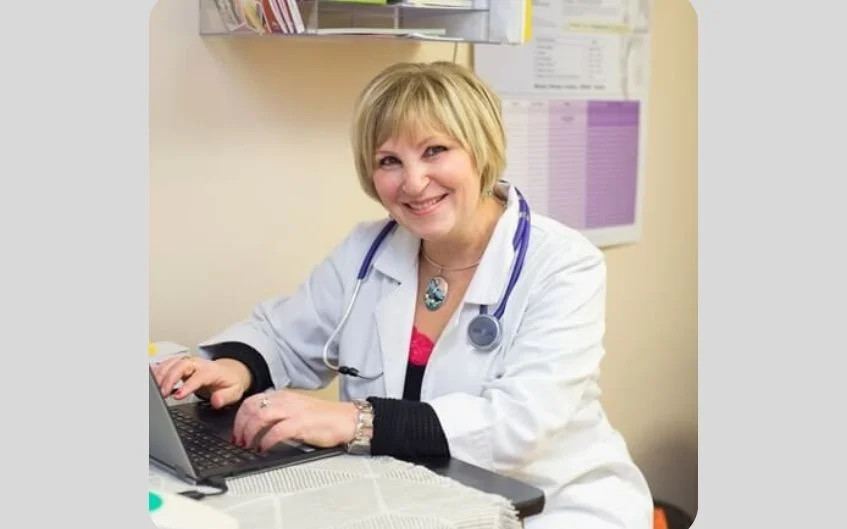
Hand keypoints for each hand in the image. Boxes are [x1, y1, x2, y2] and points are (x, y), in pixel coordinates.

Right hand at [151, 355, 251, 408]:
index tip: (177, 396)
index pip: (198, 376)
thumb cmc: (229, 382)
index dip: (187, 385)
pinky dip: (158, 370)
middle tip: (162, 393)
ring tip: (154, 389)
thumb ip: (226, 396)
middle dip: (169, 378)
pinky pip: (167, 364)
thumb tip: (216, 401)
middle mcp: (198, 364)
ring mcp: (188, 363)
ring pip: (172, 363)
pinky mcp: (180, 364)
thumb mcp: (234, 391)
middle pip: (181, 365)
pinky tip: (151, 379)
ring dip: (161, 374)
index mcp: (211, 370)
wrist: (229, 372)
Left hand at [232, 390, 357, 451]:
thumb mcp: (295, 409)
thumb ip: (278, 412)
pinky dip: (265, 441)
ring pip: (259, 417)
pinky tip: (263, 448)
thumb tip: (258, 425)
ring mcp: (292, 411)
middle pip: (251, 408)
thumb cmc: (323, 418)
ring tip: (248, 445)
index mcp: (282, 396)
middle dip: (240, 426)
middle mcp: (285, 400)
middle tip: (238, 440)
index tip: (236, 430)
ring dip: (249, 433)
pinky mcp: (300, 424)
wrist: (345, 419)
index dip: (239, 417)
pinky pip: (275, 432)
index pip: (251, 401)